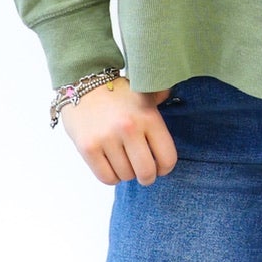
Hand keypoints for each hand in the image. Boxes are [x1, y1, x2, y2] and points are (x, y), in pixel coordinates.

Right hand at [57, 78, 178, 186]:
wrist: (83, 83)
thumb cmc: (118, 93)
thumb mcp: (146, 93)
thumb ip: (163, 100)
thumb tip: (179, 101)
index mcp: (148, 117)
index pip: (167, 158)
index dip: (165, 168)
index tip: (159, 166)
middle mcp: (129, 128)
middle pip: (146, 172)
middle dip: (147, 177)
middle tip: (143, 172)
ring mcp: (106, 139)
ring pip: (125, 176)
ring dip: (127, 173)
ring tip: (124, 160)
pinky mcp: (88, 148)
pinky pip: (106, 178)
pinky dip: (111, 176)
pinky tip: (111, 164)